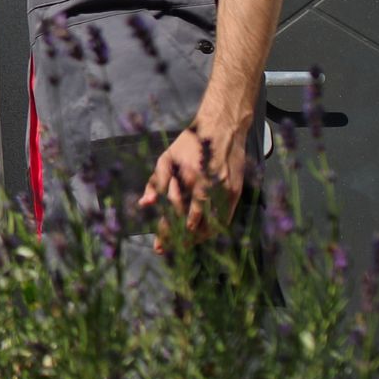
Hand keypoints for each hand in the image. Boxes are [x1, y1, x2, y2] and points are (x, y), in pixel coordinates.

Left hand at [136, 111, 250, 251]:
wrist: (222, 129)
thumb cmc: (190, 143)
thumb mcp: (167, 158)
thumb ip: (155, 182)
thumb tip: (143, 204)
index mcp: (187, 178)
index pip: (174, 214)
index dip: (166, 231)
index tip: (157, 246)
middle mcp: (207, 186)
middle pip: (192, 223)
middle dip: (178, 239)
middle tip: (167, 250)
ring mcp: (224, 190)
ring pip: (211, 225)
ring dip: (196, 239)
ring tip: (183, 246)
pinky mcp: (236, 192)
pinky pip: (225, 218)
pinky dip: (214, 230)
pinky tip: (202, 236)